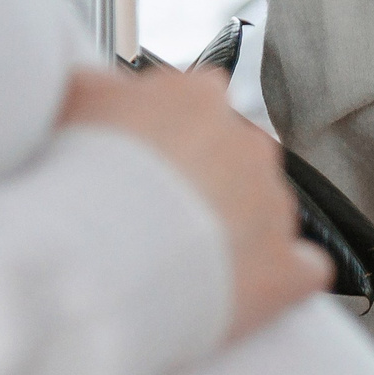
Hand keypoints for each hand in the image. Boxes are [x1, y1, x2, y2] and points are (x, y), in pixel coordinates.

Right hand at [59, 65, 330, 340]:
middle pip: (235, 157)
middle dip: (203, 185)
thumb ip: (96, 87)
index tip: (144, 162)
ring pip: (265, 211)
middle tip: (154, 216)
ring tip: (178, 260)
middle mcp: (247, 144)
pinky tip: (244, 289)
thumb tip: (102, 85)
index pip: (199, 101)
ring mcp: (273, 205)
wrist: (100, 256)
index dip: (170, 136)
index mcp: (197, 98)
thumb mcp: (71, 104)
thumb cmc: (79, 178)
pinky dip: (280, 278)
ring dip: (233, 232)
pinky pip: (302, 269)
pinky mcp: (286, 268)